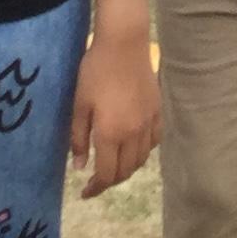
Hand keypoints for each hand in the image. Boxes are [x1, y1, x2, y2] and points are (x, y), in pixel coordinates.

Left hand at [71, 27, 159, 199]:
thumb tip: (79, 167)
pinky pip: (154, 142)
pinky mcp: (157, 111)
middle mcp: (133, 134)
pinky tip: (133, 148)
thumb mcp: (79, 104)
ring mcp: (149, 123)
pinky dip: (143, 152)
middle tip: (96, 182)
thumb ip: (79, 138)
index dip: (96, 188)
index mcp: (111, 134)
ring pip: (141, 159)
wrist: (124, 44)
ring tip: (113, 167)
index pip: (107, 174)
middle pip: (126, 171)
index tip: (85, 193)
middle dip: (110, 181)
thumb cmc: (95, 71)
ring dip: (127, 169)